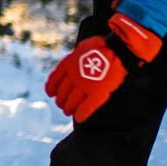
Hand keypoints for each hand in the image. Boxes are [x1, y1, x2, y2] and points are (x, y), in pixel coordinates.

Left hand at [45, 13, 162, 122]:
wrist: (116, 50)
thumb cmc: (101, 46)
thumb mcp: (81, 48)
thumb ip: (74, 58)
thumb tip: (72, 62)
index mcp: (68, 64)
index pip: (54, 80)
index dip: (51, 88)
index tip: (50, 93)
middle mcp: (73, 77)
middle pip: (62, 94)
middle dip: (61, 101)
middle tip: (62, 105)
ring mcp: (84, 87)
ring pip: (71, 102)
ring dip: (68, 109)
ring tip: (68, 112)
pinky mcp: (96, 94)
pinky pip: (85, 108)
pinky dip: (81, 115)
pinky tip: (79, 118)